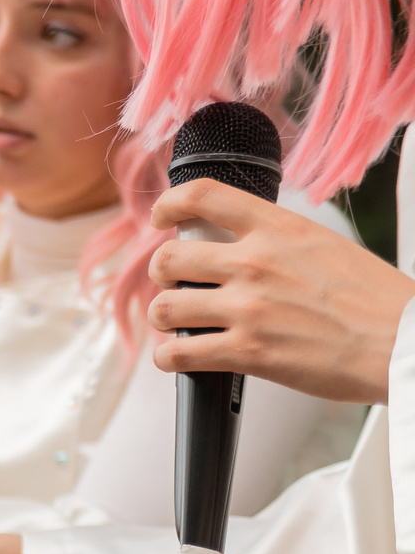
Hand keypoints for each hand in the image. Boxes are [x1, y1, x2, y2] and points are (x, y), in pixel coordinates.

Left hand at [148, 179, 411, 405]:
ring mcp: (248, 307)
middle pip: (168, 258)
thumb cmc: (375, 300)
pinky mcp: (246, 351)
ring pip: (163, 308)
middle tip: (175, 285)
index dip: (169, 204)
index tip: (162, 216)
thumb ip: (278, 241)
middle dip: (163, 274)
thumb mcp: (325, 245)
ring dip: (164, 318)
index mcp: (278, 228)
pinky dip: (169, 358)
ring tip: (179, 324)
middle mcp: (256, 262)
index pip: (203, 195)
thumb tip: (242, 244)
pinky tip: (180, 357)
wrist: (403, 341)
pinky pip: (177, 354)